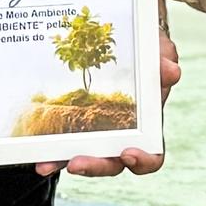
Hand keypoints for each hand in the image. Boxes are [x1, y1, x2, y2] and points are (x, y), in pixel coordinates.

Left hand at [43, 22, 180, 177]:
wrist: (121, 38)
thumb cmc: (145, 50)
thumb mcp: (156, 49)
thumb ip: (163, 60)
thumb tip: (170, 71)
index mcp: (147, 125)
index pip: (151, 155)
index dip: (143, 160)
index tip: (128, 153)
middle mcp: (121, 135)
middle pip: (112, 163)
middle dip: (95, 166)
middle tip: (77, 162)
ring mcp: (95, 132)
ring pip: (82, 157)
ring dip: (63, 162)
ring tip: (45, 164)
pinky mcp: (73, 124)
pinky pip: (60, 141)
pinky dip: (48, 148)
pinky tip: (34, 150)